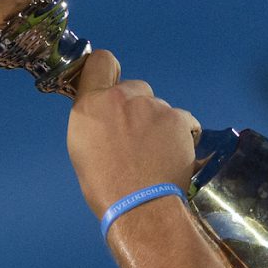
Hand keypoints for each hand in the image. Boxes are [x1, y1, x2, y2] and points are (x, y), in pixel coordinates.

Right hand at [66, 50, 204, 217]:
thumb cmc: (105, 186)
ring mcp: (152, 106)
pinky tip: (173, 154)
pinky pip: (183, 120)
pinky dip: (181, 134)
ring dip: (158, 123)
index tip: (113, 86)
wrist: (140, 205)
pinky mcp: (177, 118)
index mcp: (90, 105)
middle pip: (134, 88)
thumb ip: (95, 120)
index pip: (101, 62)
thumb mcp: (83, 148)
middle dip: (137, 106)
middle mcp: (120, 98)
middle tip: (137, 136)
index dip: (108, 72)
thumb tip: (107, 116)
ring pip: (158, 106)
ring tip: (155, 154)